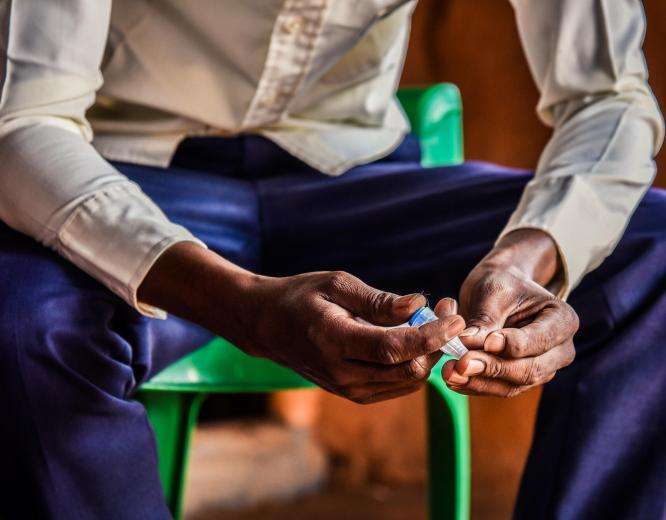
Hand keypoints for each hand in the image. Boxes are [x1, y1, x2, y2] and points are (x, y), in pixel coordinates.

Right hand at [240, 271, 464, 402]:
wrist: (266, 325)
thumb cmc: (300, 296)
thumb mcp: (336, 284)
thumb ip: (378, 300)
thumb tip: (418, 305)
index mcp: (334, 341)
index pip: (394, 348)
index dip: (430, 335)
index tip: (455, 316)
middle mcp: (342, 374)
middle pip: (408, 370)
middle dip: (436, 344)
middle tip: (446, 311)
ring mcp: (347, 389)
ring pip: (407, 382)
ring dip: (428, 355)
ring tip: (434, 321)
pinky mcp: (353, 393)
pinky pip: (396, 385)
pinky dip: (413, 364)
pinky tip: (415, 339)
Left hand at [443, 230, 578, 396]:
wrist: (497, 291)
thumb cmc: (500, 284)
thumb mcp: (494, 292)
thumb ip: (485, 319)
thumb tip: (467, 344)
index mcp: (562, 320)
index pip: (540, 340)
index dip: (514, 345)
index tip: (487, 341)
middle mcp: (559, 350)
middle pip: (530, 369)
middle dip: (493, 368)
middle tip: (462, 363)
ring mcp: (542, 369)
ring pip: (513, 385)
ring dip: (479, 382)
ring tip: (450, 374)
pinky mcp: (519, 380)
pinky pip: (498, 389)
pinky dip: (475, 385)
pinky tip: (453, 380)